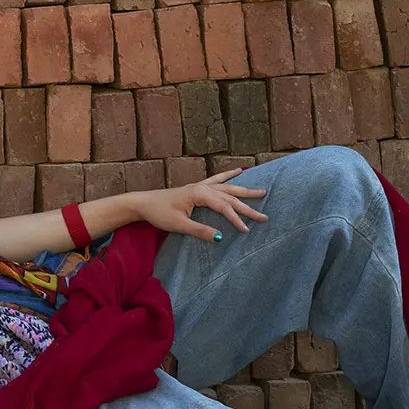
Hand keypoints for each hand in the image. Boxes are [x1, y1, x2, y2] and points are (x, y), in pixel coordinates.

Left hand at [125, 170, 268, 241]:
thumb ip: (200, 231)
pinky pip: (218, 180)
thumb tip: (220, 237)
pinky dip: (229, 175)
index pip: (224, 207)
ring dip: (244, 189)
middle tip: (265, 216)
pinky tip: (238, 170)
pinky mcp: (197, 188)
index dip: (236, 219)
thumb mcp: (179, 225)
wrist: (143, 203)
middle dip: (248, 206)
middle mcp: (202, 187)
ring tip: (262, 191)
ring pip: (227, 187)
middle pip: (230, 196)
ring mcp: (200, 186)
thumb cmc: (159, 213)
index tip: (247, 230)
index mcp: (199, 194)